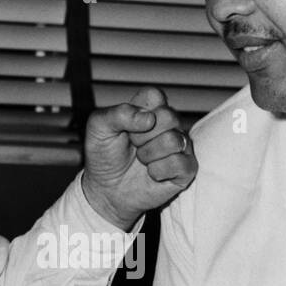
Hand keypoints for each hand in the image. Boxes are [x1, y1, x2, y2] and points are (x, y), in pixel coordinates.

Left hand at [82, 86, 196, 230]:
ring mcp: (181, 146)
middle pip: (168, 116)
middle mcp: (169, 124)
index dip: (136, 114)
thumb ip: (118, 113)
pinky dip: (158, 172)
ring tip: (142, 160)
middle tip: (134, 146)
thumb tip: (148, 118)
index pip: (155, 95)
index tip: (125, 127)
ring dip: (148, 155)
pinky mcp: (187, 168)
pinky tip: (152, 173)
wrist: (106, 189)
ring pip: (174, 140)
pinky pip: (180, 164)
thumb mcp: (99, 128)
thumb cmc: (104, 156)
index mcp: (150, 108)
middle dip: (142, 136)